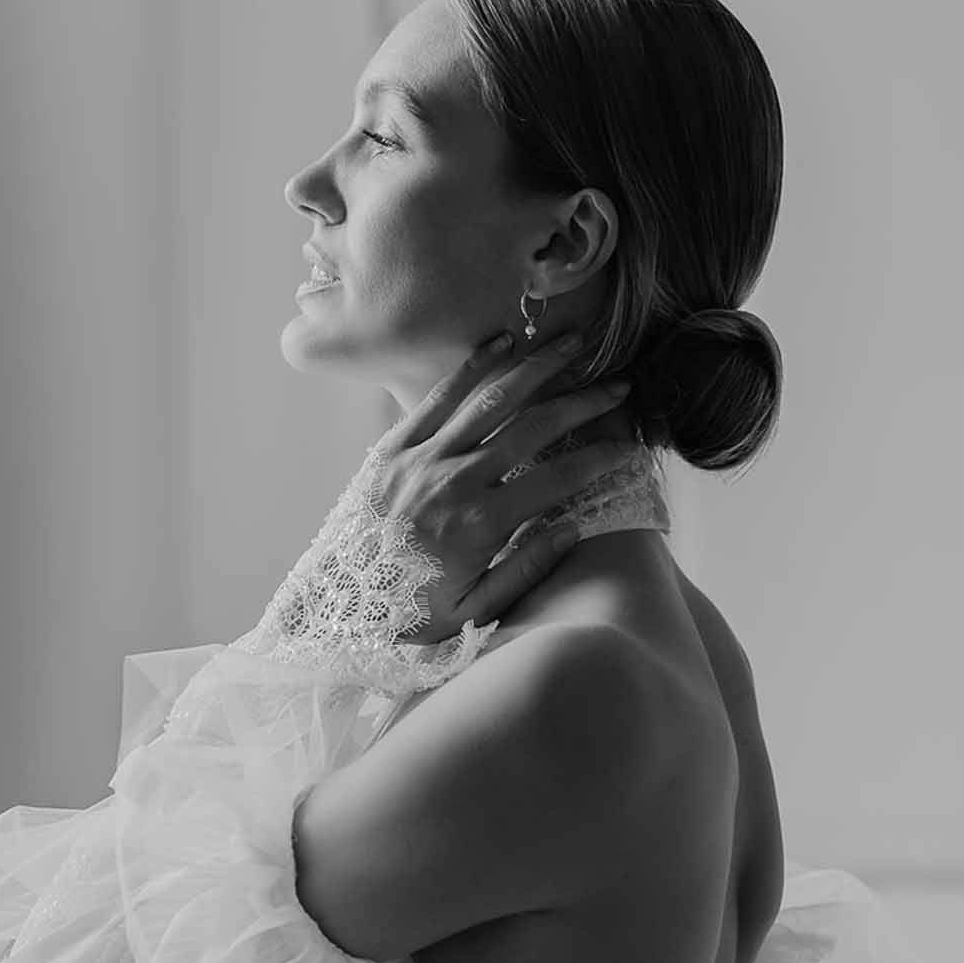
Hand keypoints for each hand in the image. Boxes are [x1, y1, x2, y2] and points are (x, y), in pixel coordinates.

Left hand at [369, 329, 633, 643]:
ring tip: (572, 344)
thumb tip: (573, 529)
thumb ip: (525, 571)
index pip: (556, 479)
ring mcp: (420, 459)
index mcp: (480, 526)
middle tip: (618, 385)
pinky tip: (502, 345)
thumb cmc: (408, 618)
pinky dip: (471, 368)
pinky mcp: (391, 449)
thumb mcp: (473, 612)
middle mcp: (453, 483)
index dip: (598, 459)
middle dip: (581, 402)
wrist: (334, 611)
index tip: (629, 446)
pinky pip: (436, 398)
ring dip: (536, 368)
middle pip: (531, 427)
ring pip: (489, 400)